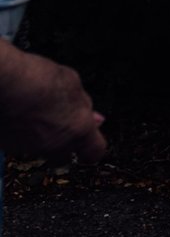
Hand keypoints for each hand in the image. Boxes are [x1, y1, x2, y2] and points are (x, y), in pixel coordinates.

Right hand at [0, 44, 105, 162]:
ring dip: (42, 138)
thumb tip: (93, 118)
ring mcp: (27, 149)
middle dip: (65, 146)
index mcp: (77, 129)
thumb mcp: (72, 83)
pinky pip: (20, 145)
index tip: (92, 142)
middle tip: (62, 126)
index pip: (94, 152)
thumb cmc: (36, 79)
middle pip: (64, 158)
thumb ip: (83, 106)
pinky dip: (22, 135)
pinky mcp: (6, 147)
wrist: (0, 83)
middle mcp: (53, 145)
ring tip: (37, 110)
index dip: (93, 147)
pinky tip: (20, 114)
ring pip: (40, 150)